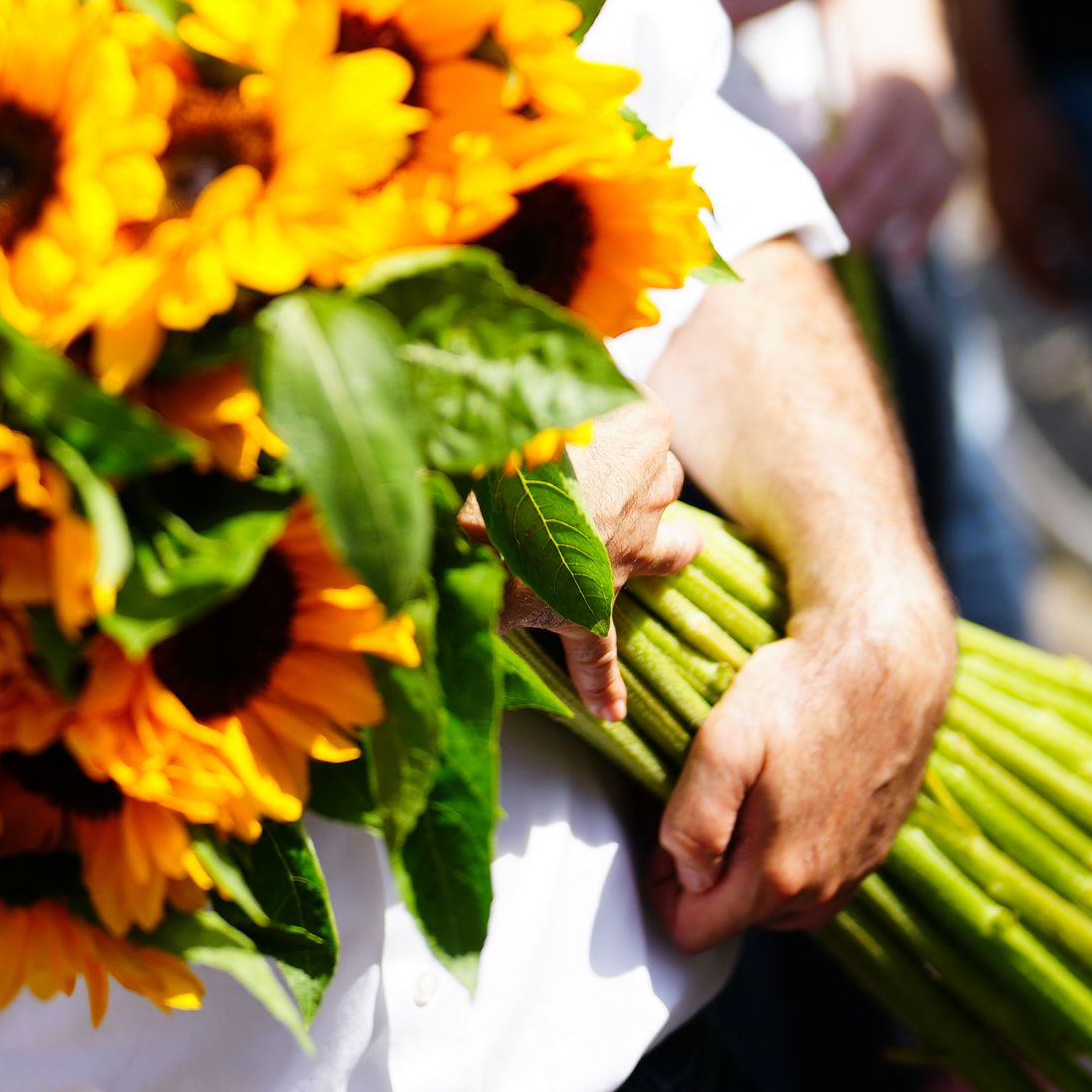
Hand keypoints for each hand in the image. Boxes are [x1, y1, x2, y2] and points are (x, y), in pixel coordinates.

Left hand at [460, 401, 698, 723]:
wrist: (510, 482)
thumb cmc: (483, 548)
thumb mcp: (467, 602)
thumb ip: (456, 626)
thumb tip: (416, 647)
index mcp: (586, 603)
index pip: (597, 657)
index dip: (602, 686)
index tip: (611, 714)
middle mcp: (632, 546)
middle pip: (675, 546)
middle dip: (663, 537)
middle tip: (638, 525)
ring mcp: (645, 487)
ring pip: (663, 474)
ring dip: (634, 463)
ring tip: (591, 440)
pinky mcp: (646, 424)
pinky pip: (645, 409)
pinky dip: (619, 398)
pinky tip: (586, 377)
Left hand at [645, 564, 953, 948]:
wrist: (889, 661)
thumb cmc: (802, 692)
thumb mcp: (723, 744)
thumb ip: (693, 823)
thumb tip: (688, 876)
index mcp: (779, 875)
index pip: (694, 932)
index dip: (664, 889)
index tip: (665, 836)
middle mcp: (822, 890)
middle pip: (734, 919)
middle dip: (706, 878)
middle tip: (707, 803)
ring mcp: (853, 873)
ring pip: (775, 903)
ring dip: (751, 865)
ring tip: (748, 795)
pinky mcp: (873, 849)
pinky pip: (816, 879)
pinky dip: (792, 852)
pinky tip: (788, 795)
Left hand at [811, 74, 960, 267]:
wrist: (906, 90)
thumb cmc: (856, 110)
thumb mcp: (841, 106)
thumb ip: (824, 140)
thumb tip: (791, 181)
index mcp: (892, 94)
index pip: (872, 129)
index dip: (848, 159)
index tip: (822, 183)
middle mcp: (925, 118)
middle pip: (900, 164)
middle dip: (869, 200)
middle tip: (840, 228)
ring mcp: (943, 146)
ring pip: (922, 187)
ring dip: (889, 221)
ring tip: (858, 247)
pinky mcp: (952, 174)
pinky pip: (936, 207)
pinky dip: (918, 238)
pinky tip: (899, 266)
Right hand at [969, 78, 1091, 306]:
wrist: (999, 102)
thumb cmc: (1038, 134)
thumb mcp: (1068, 176)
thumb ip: (1081, 219)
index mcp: (1017, 219)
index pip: (1037, 271)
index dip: (1057, 292)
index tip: (1079, 307)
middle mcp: (1000, 221)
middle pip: (1021, 270)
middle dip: (1045, 290)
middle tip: (1070, 305)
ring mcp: (994, 210)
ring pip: (1014, 257)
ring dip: (1035, 274)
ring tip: (1060, 284)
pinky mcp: (996, 198)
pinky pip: (1010, 240)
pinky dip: (1028, 254)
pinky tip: (1046, 251)